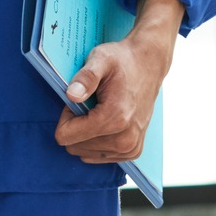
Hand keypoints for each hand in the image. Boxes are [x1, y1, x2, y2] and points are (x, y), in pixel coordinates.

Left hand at [54, 0, 183, 163]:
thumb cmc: (123, 61)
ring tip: (101, 110)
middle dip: (77, 125)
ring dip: (87, 133)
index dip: (67, 116)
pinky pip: (100, 157)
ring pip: (86, 153)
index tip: (80, 100)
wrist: (149, 64)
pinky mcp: (133, 151)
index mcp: (114, 118)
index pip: (66, 137)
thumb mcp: (101, 59)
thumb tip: (71, 95)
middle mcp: (124, 138)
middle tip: (91, 103)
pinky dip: (97, 141)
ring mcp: (130, 147)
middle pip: (74, 147)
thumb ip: (86, 77)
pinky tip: (107, 121)